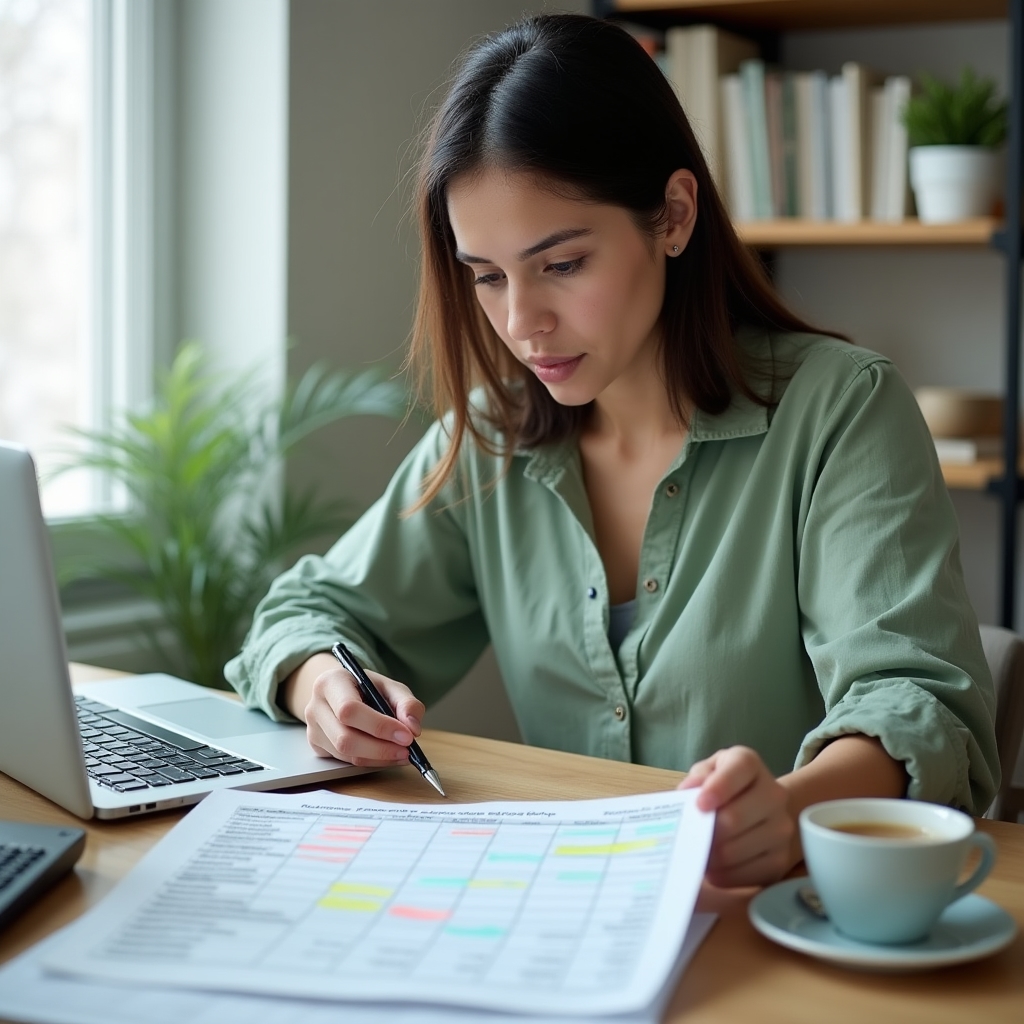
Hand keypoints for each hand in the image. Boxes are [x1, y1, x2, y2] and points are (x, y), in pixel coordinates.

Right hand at [289, 653, 424, 766]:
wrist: (341, 692)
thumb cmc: (366, 688)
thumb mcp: (389, 686)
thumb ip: (406, 703)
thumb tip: (413, 728)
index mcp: (330, 682)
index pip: (349, 709)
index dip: (379, 726)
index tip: (406, 736)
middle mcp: (315, 706)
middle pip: (344, 738)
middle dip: (380, 748)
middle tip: (407, 750)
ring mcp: (312, 729)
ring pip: (345, 754)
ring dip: (378, 758)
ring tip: (402, 753)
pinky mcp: (317, 747)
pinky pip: (344, 761)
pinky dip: (370, 762)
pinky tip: (387, 755)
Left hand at [678, 745, 797, 887]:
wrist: (760, 809)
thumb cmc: (722, 788)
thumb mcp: (706, 773)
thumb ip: (696, 779)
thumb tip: (688, 793)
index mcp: (749, 764)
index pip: (739, 770)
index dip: (718, 788)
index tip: (700, 805)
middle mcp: (774, 794)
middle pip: (734, 818)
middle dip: (706, 831)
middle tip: (689, 837)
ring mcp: (782, 828)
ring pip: (736, 851)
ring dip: (710, 857)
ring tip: (699, 852)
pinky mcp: (781, 860)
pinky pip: (746, 874)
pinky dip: (723, 875)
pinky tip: (714, 867)